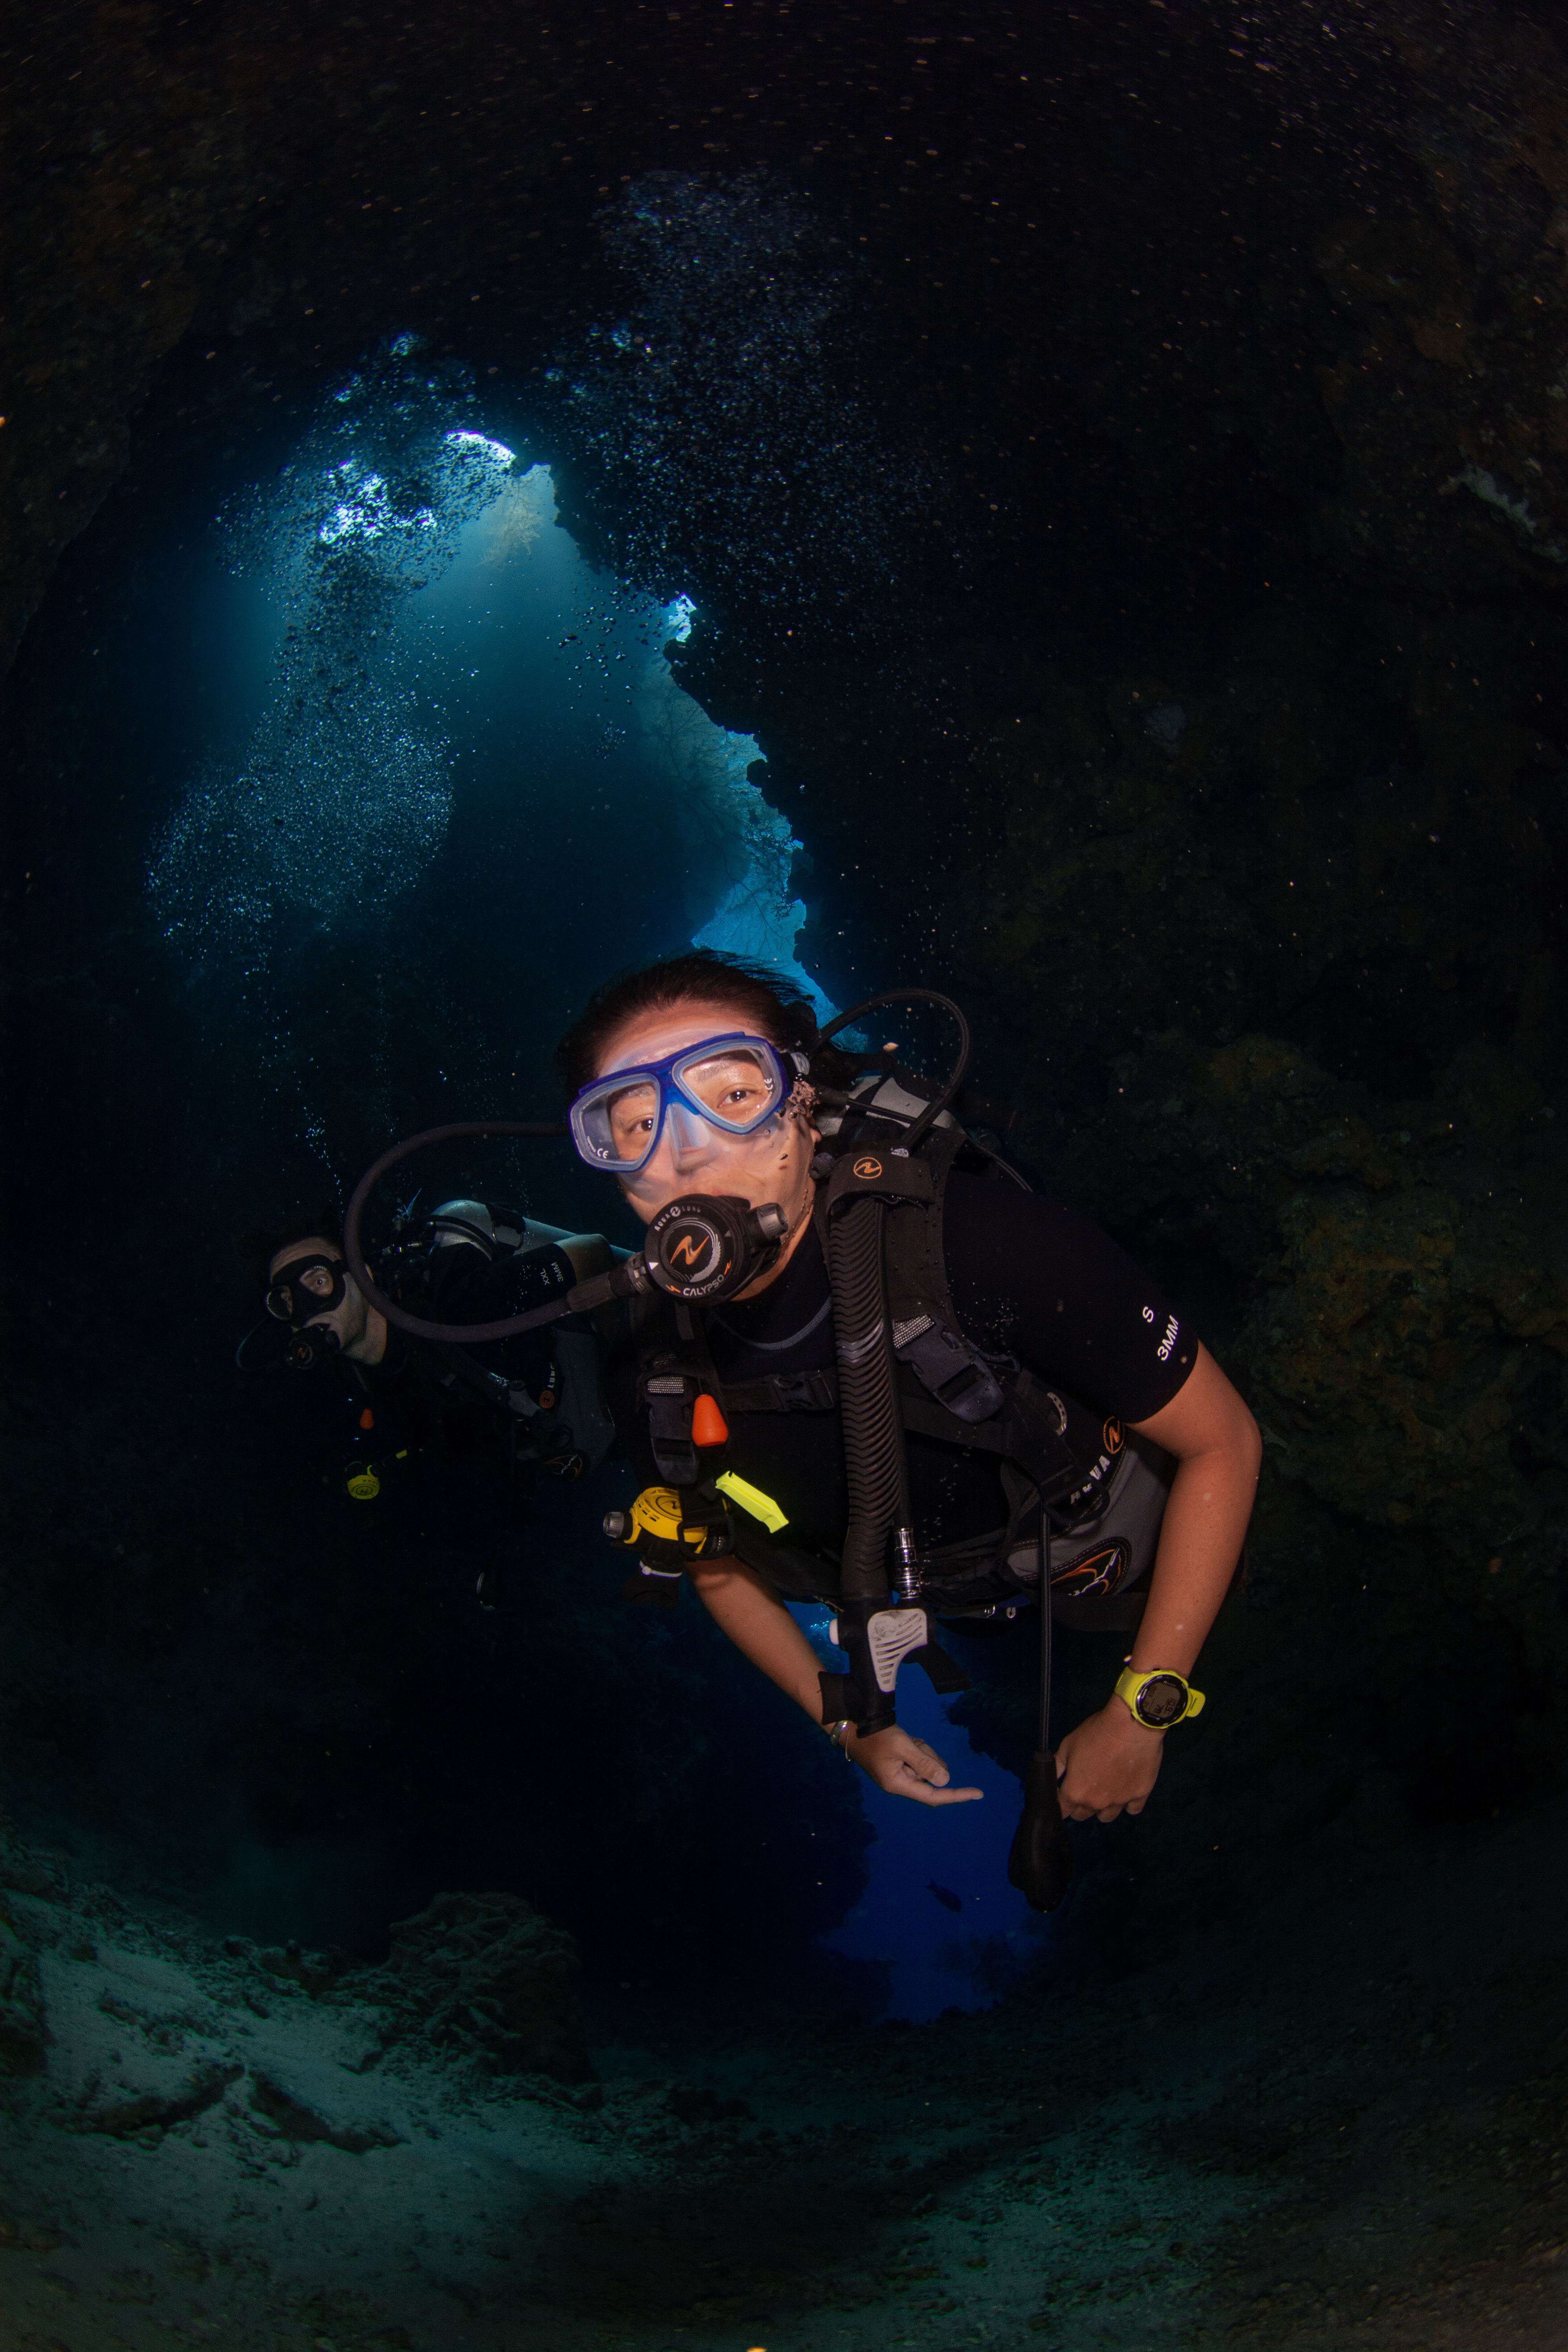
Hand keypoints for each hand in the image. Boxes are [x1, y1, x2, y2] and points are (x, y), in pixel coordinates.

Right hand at [845, 1727, 982, 1806]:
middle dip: (929, 1757)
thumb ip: (924, 1763)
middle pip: (930, 1776)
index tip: (978, 1794)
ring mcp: (899, 1775)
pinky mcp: (899, 1765)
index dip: (957, 1795)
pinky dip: (916, 1748)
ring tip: (905, 1739)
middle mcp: (901, 1784)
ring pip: (926, 1765)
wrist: (852, 1726)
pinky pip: (918, 1758)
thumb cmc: (875, 1736)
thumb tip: (946, 1781)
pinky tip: (904, 1739)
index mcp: (899, 1785)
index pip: (934, 1795)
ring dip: (922, 1750)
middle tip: (914, 1743)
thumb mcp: (902, 1746)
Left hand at [1054, 1700, 1164, 1822]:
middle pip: (1083, 1815)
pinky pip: (1132, 1809)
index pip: (1062, 1810)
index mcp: (1076, 1792)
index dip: (1060, 1803)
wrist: (1130, 1726)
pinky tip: (1125, 1791)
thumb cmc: (1096, 1733)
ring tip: (1103, 1791)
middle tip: (1083, 1787)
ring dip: (1102, 1808)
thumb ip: (1056, 1766)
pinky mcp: (1140, 1795)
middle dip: (1079, 1805)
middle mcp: (1096, 1802)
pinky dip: (1127, 1803)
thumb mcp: (1068, 1745)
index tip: (1062, 1794)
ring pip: (1106, 1816)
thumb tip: (1048, 1778)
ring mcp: (1119, 1801)